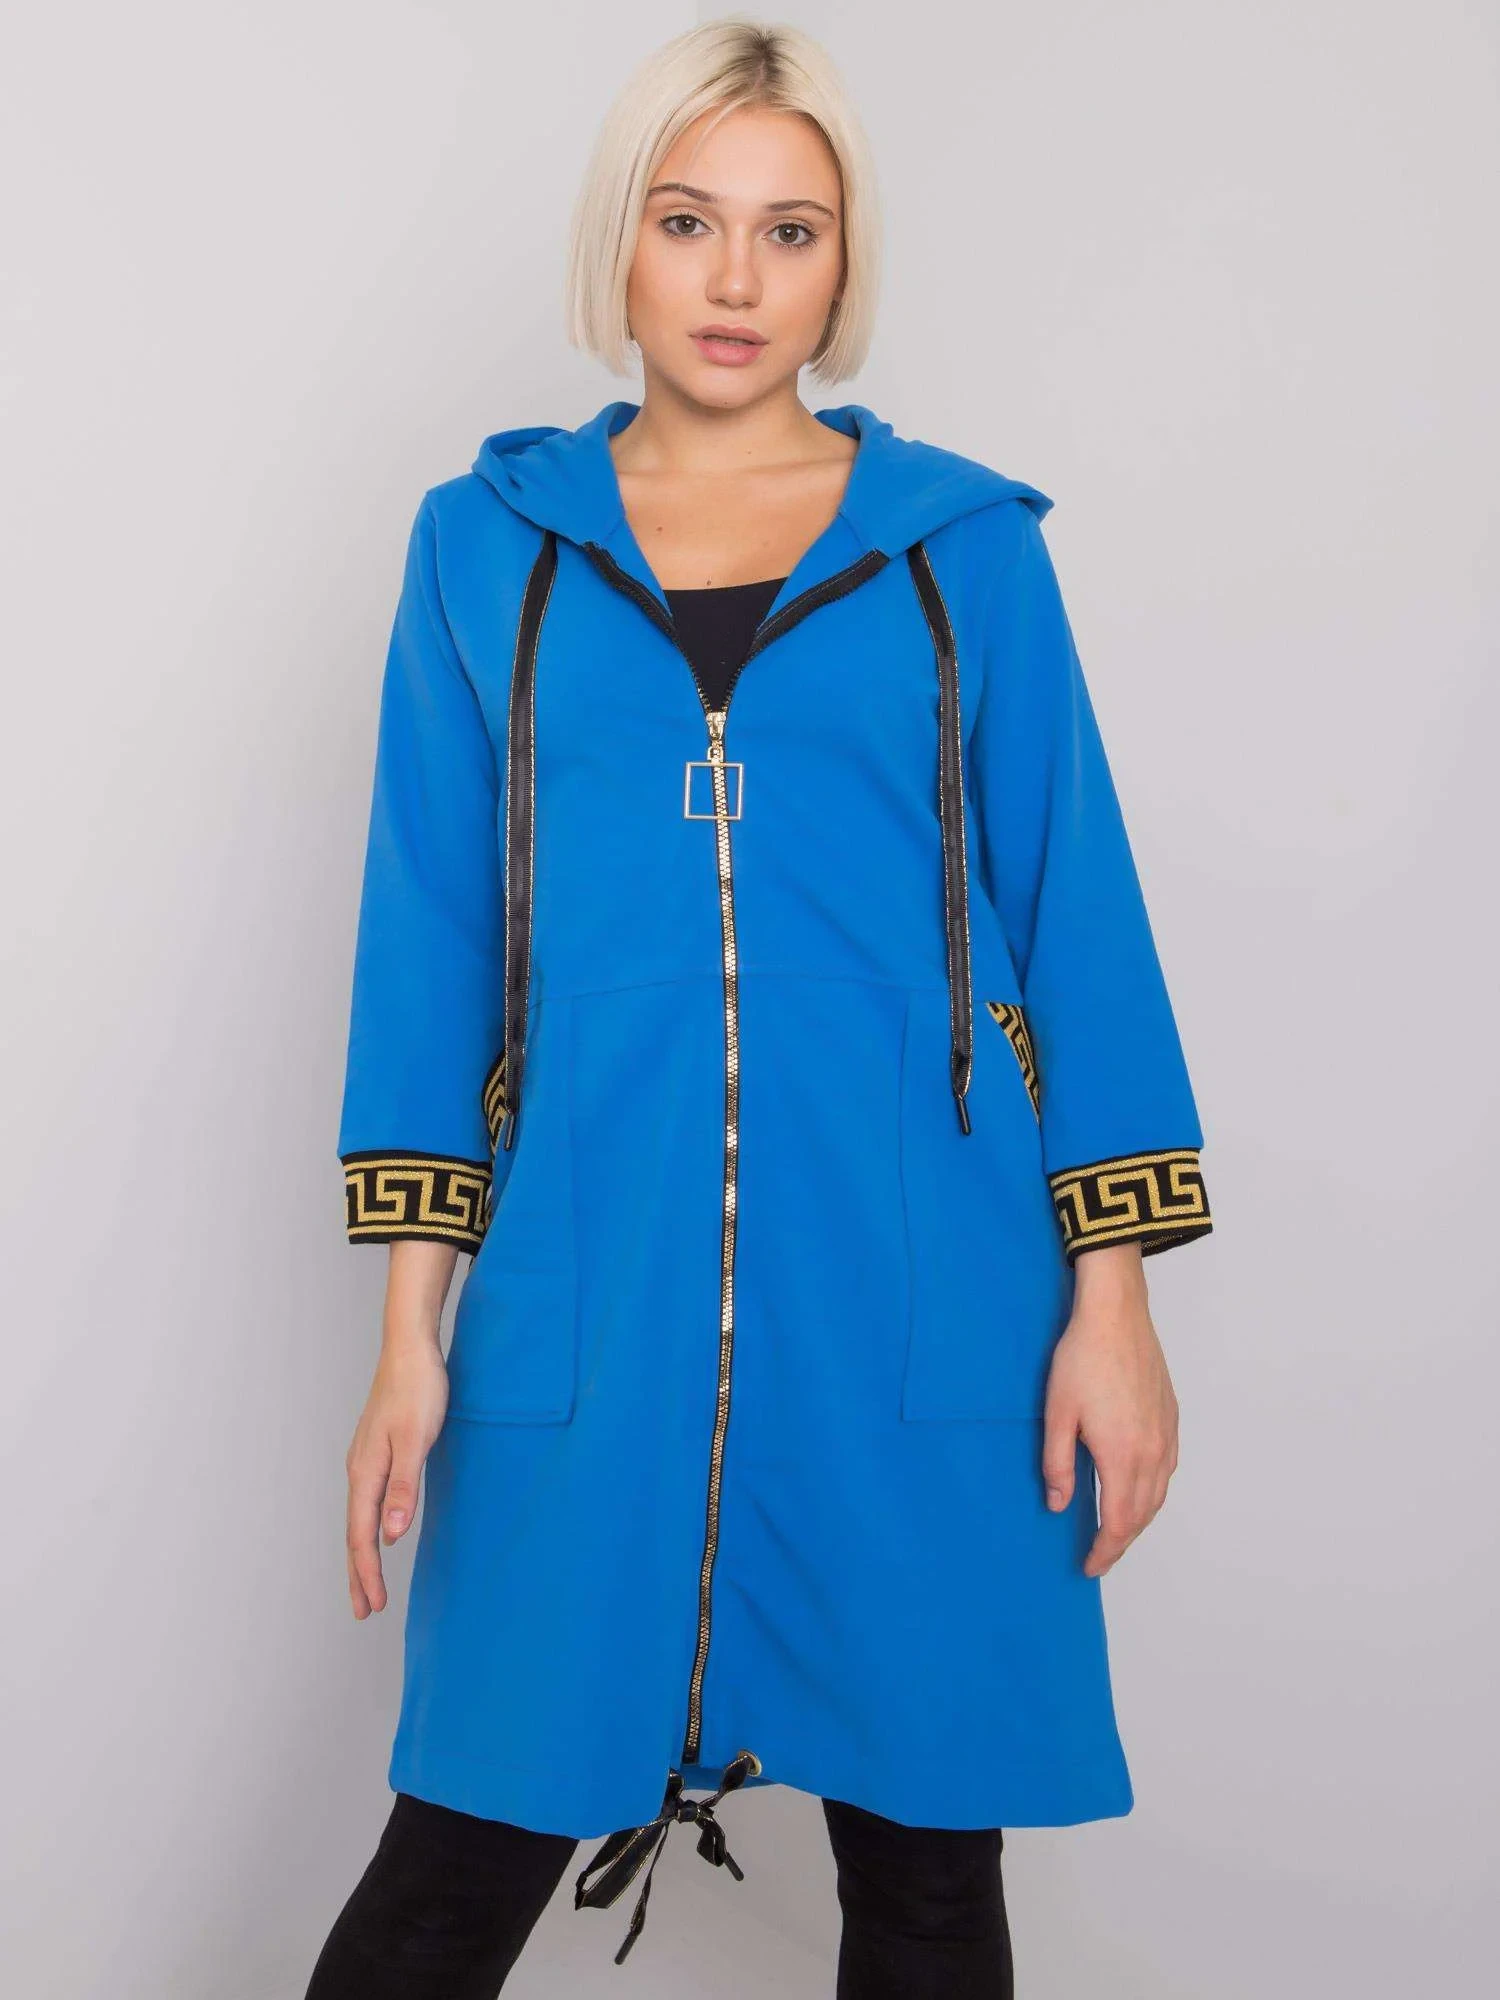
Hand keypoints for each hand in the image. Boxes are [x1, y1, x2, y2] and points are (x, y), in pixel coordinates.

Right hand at [344, 1335, 449, 1617]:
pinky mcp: (377, 1450)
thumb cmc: (418, 1389)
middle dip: (358, 1574)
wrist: (410, 1348)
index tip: (373, 1606)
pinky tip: (378, 1529)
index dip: (367, 1573)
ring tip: (367, 1582)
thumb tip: (392, 1535)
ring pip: (360, 1517)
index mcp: (366, 1471)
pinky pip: (368, 1499)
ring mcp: (366, 1459)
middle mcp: (359, 1469)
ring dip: (362, 1553)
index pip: (362, 1535)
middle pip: (355, 1532)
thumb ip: (404, 1487)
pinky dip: (369, 1526)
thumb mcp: (417, 1439)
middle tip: (364, 1611)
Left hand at [1040, 1243, 1178, 1577]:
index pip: (1119, 1522)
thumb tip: (1059, 1505)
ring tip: (1117, 1531)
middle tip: (1100, 1556)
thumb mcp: (1057, 1414)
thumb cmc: (1082, 1359)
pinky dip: (1153, 1492)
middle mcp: (1152, 1452)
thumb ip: (1057, 1465)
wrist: (1116, 1315)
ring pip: (1158, 1494)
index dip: (1105, 1550)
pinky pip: (1167, 1470)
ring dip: (1139, 1519)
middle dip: (1121, 1541)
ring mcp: (1166, 1435)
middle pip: (1142, 1515)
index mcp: (1123, 1456)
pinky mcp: (1170, 1418)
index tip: (1090, 1566)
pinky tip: (1139, 1490)